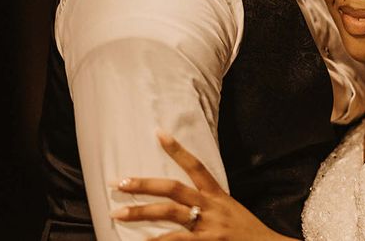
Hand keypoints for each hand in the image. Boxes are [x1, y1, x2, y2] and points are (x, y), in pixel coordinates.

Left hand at [111, 131, 292, 239]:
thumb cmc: (247, 235)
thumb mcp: (230, 213)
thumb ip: (210, 207)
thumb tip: (186, 205)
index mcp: (218, 196)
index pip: (196, 166)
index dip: (177, 150)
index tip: (159, 133)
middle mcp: (212, 207)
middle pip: (174, 189)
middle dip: (144, 185)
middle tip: (119, 182)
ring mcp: (208, 226)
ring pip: (169, 214)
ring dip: (140, 213)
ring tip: (116, 214)